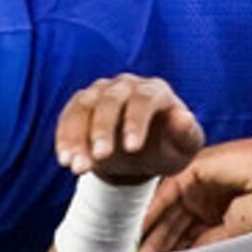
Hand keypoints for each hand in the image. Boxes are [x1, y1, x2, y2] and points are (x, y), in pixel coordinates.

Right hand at [53, 74, 203, 184]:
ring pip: (84, 106)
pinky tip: (65, 160)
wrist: (141, 156)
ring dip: (77, 136)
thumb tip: (184, 116)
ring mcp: (101, 92)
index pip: (144, 99)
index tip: (132, 149)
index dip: (136, 122)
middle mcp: (127, 85)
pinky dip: (64, 138)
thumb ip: (187, 133)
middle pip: (111, 100)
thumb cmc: (168, 148)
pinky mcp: (81, 105)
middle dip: (103, 129)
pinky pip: (67, 117)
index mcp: (156, 90)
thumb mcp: (184, 147)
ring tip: (76, 167)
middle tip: (101, 157)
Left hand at [140, 134, 251, 251]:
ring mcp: (196, 188)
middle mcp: (204, 204)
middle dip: (152, 248)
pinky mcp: (191, 172)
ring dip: (146, 234)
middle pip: (170, 229)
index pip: (186, 241)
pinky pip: (164, 194)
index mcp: (217, 220)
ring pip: (164, 214)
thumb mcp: (233, 235)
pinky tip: (137, 230)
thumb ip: (204, 247)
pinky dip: (150, 212)